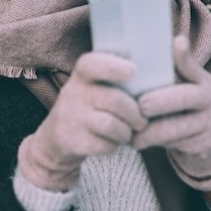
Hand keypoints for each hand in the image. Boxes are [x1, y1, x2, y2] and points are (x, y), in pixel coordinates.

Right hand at [18, 52, 146, 189]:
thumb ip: (114, 77)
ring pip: (112, 125)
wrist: (56, 138)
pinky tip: (110, 141)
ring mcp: (71, 117)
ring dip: (126, 132)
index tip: (132, 72)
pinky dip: (114, 146)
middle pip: (115, 100)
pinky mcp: (72, 140)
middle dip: (135, 113)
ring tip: (127, 132)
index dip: (114, 67)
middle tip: (141, 120)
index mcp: (81, 75)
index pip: (93, 64)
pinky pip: (105, 145)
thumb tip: (153, 74)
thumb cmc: (87, 106)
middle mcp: (73, 93)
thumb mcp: (92, 86)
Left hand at [131, 35, 210, 190]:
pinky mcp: (208, 144)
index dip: (184, 55)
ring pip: (180, 128)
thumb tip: (159, 43)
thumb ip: (173, 69)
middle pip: (186, 98)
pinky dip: (159, 144)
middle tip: (140, 107)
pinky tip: (141, 142)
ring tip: (132, 134)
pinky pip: (180, 144)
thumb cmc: (185, 104)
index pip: (193, 65)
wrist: (209, 136)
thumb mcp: (184, 85)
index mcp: (204, 80)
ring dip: (153, 132)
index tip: (177, 42)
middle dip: (160, 103)